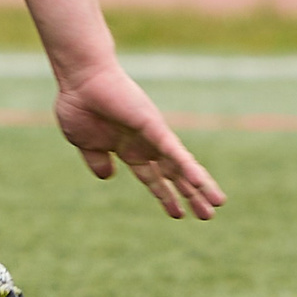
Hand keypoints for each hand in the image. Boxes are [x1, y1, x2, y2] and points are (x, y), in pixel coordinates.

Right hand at [52, 63, 226, 220]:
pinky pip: (174, 151)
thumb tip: (107, 176)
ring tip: (217, 202)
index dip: (165, 195)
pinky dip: (187, 167)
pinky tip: (199, 183)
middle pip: (173, 175)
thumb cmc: (78, 105)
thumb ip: (97, 159)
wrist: (80, 81)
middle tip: (208, 214)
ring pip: (181, 166)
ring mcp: (152, 136)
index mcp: (128, 149)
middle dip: (190, 194)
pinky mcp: (154, 127)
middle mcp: (145, 144)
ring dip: (199, 185)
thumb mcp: (84, 142)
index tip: (178, 214)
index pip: (152, 177)